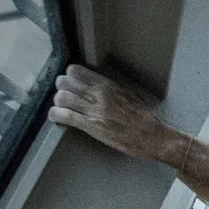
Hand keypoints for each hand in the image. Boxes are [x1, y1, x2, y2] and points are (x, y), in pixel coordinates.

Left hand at [49, 63, 178, 162]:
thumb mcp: (131, 95)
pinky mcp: (91, 126)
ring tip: (61, 107)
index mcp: (108, 85)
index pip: (76, 71)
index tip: (70, 82)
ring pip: (62, 97)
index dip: (69, 76)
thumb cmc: (146, 119)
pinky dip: (56, 115)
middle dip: (61, 88)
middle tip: (63, 95)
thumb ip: (113, 89)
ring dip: (58, 102)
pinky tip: (55, 116)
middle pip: (65, 82)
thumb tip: (102, 86)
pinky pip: (66, 116)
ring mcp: (94, 110)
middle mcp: (99, 94)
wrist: (153, 137)